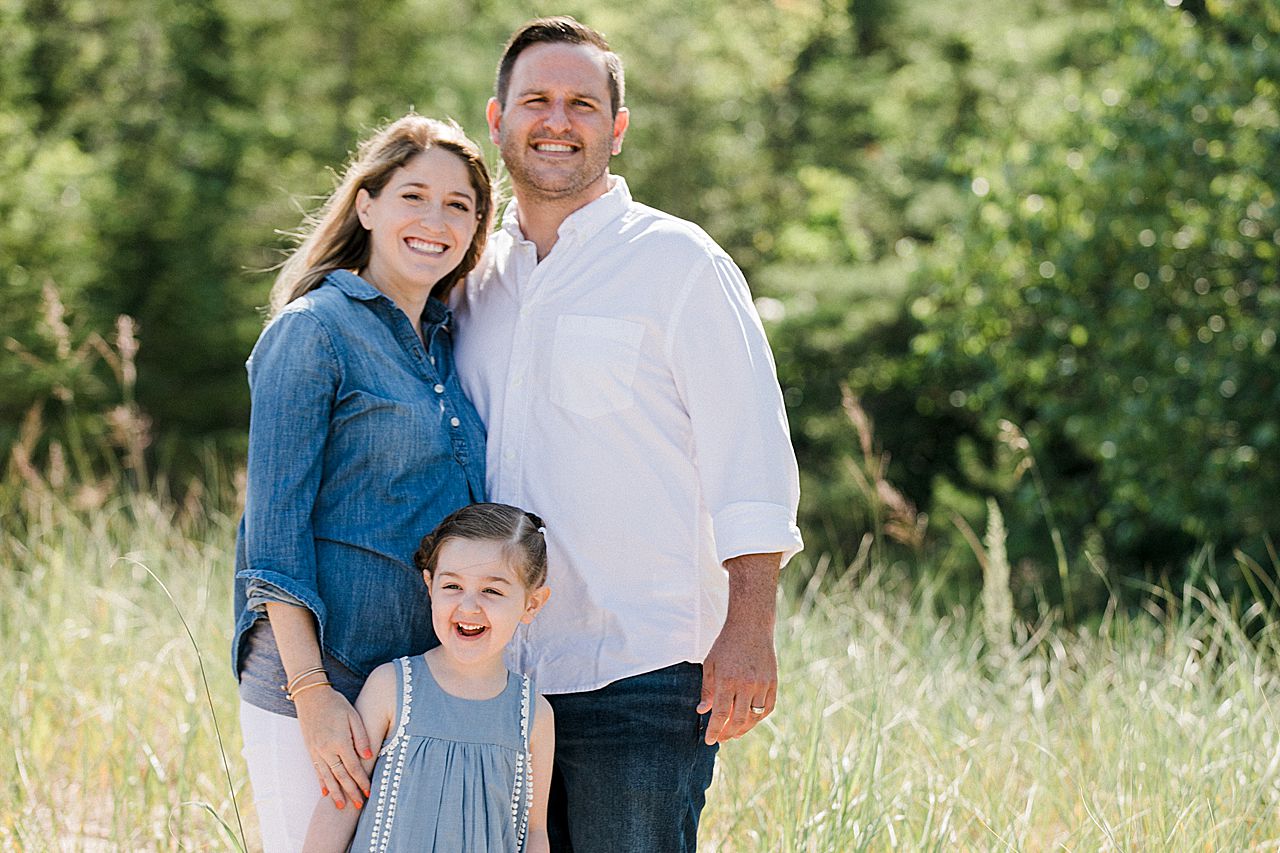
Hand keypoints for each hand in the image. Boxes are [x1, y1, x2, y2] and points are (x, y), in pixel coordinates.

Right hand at [294, 685, 373, 808]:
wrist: (311, 696)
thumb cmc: (336, 704)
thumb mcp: (353, 716)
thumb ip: (361, 737)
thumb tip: (369, 757)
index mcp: (340, 741)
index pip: (354, 767)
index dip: (362, 781)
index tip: (369, 792)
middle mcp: (327, 750)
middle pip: (341, 776)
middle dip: (350, 792)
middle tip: (358, 806)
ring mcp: (316, 751)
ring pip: (327, 777)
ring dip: (335, 793)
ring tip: (341, 806)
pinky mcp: (310, 750)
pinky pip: (317, 770)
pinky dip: (321, 782)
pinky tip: (324, 793)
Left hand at [697, 615, 777, 744]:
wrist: (751, 626)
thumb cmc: (727, 645)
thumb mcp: (711, 664)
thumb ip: (707, 689)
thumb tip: (702, 711)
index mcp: (727, 680)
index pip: (720, 715)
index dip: (715, 730)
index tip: (710, 740)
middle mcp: (746, 685)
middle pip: (739, 720)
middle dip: (728, 733)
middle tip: (721, 738)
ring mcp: (762, 684)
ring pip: (755, 717)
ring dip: (744, 729)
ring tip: (734, 733)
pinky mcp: (773, 682)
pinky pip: (768, 708)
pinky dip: (759, 717)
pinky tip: (750, 720)